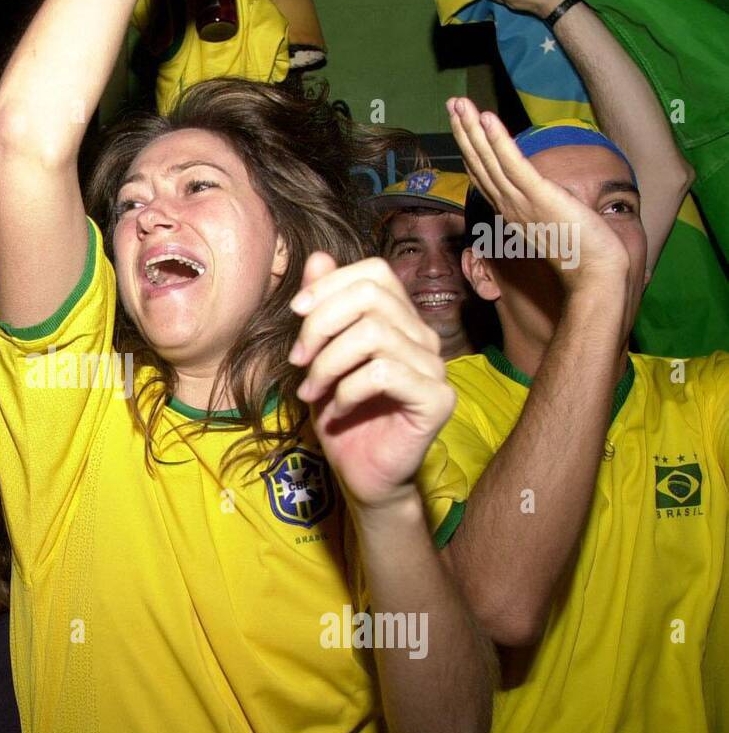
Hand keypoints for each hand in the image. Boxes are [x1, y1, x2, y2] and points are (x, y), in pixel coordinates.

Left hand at [289, 254, 453, 510]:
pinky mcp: (437, 400)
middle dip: (320, 324)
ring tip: (310, 392)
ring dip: (327, 363)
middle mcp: (423, 337)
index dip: (330, 284)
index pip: (374, 272)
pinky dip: (346, 391)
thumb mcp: (318, 357)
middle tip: (297, 361)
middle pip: (371, 296)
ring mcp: (434, 368)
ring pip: (373, 333)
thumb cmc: (340, 416)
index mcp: (399, 320)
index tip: (295, 313)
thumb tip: (317, 256)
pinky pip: (383, 373)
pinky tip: (334, 411)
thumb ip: (321, 308)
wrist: (360, 476)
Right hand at [447, 97, 629, 290]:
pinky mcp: (540, 196)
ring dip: (473, 129)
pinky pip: (514, 165)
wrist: (595, 272)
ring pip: (489, 160)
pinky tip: (488, 119)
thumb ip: (541, 207)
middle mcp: (510, 204)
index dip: (471, 147)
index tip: (462, 124)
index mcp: (511, 210)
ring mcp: (522, 201)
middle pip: (479, 162)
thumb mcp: (553, 223)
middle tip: (451, 103)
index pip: (484, 173)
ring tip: (460, 104)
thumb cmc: (580, 252)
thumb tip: (542, 194)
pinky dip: (498, 141)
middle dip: (464, 131)